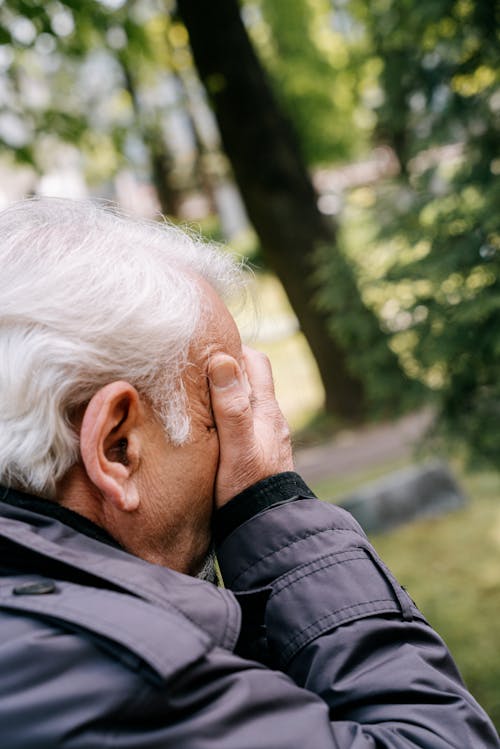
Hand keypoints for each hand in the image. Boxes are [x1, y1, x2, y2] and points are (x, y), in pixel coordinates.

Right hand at [208, 346, 293, 507]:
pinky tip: (204, 424)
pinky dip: (224, 415)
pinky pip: (239, 422)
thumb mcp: (237, 446)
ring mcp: (262, 437)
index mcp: (266, 411)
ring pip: (242, 402)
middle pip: (249, 379)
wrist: (265, 527)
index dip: (233, 349)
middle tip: (193, 366)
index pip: (255, 362)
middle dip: (225, 368)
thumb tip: (223, 360)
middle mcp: (267, 419)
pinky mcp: (253, 453)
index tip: (204, 345)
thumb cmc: (249, 489)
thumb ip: (232, 407)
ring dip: (222, 393)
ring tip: (192, 393)